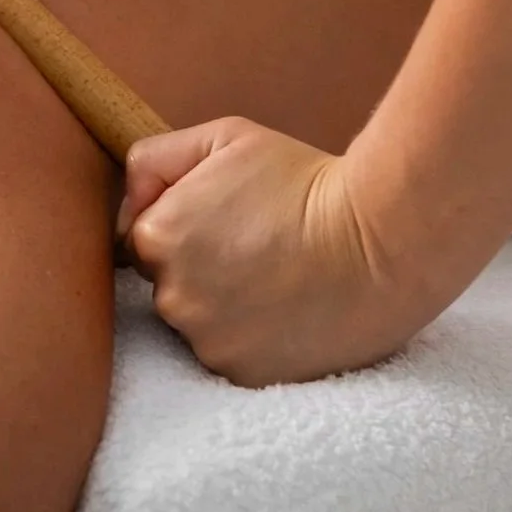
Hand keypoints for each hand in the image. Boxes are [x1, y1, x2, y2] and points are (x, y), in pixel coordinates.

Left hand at [117, 117, 425, 386]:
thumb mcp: (224, 138)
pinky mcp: (242, 373)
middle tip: (257, 248)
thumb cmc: (304, 181)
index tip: (227, 221)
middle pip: (167, 286)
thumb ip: (157, 157)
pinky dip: (252, 338)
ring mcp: (206, 340)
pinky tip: (287, 311)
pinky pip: (232, 355)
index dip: (185, 228)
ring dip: (225, 307)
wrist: (381, 239)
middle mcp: (170, 295)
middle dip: (201, 269)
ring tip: (276, 280)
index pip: (145, 241)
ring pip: (198, 324)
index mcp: (157, 237)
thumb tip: (130, 195)